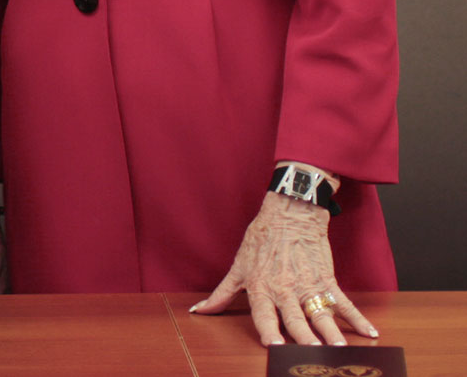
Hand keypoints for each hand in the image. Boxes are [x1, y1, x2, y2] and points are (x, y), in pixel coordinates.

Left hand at [191, 192, 377, 345]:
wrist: (289, 213)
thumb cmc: (261, 239)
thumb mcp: (238, 266)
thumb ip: (221, 293)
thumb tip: (199, 311)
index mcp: (261, 287)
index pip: (263, 315)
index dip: (268, 331)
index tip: (274, 347)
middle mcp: (285, 289)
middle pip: (295, 319)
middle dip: (304, 338)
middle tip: (313, 354)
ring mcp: (308, 285)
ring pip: (320, 315)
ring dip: (331, 333)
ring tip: (339, 348)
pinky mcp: (327, 280)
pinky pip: (344, 302)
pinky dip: (357, 318)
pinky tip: (369, 333)